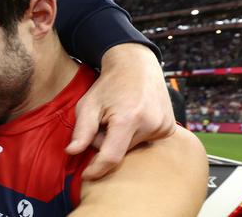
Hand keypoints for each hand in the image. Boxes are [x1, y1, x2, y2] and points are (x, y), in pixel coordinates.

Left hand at [65, 43, 174, 179]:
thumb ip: (81, 130)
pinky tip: (133, 118)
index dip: (97, 169)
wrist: (136, 66)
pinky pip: (145, 142)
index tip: (86, 175)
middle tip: (104, 122)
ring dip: (120, 139)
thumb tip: (71, 152)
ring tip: (120, 117)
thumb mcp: (88, 104)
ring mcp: (163, 126)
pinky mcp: (170, 128)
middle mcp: (150, 124)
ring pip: (132, 148)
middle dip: (106, 143)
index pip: (111, 157)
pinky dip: (134, 136)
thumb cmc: (109, 85)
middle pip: (121, 151)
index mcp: (127, 119)